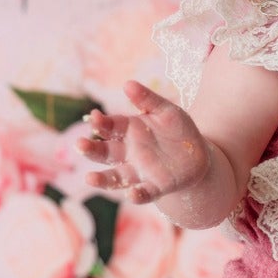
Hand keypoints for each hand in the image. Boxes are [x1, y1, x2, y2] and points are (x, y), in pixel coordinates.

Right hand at [77, 81, 211, 204]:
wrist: (198, 155)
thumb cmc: (178, 130)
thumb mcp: (166, 111)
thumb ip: (148, 99)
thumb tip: (127, 83)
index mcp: (129, 130)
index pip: (110, 126)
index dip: (101, 123)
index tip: (94, 117)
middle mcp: (128, 152)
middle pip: (105, 152)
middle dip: (91, 149)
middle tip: (79, 145)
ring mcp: (139, 171)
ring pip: (115, 177)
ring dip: (102, 178)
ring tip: (89, 178)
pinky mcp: (155, 187)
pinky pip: (144, 192)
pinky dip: (137, 194)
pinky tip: (133, 193)